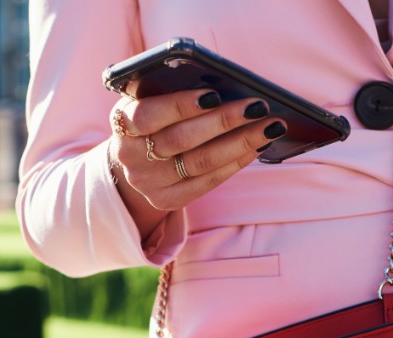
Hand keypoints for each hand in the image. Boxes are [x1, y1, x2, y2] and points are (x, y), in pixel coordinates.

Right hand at [109, 89, 286, 218]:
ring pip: (200, 163)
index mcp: (122, 123)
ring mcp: (148, 182)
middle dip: (224, 121)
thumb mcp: (147, 99)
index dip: (181, 105)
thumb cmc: (151, 118)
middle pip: (181, 140)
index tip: (214, 94)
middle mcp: (131, 156)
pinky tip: (257, 148)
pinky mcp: (165, 200)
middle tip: (258, 106)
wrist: (133, 158)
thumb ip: (168, 89)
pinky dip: (235, 164)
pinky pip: (206, 183)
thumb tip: (220, 82)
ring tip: (269, 127)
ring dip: (240, 143)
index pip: (149, 114)